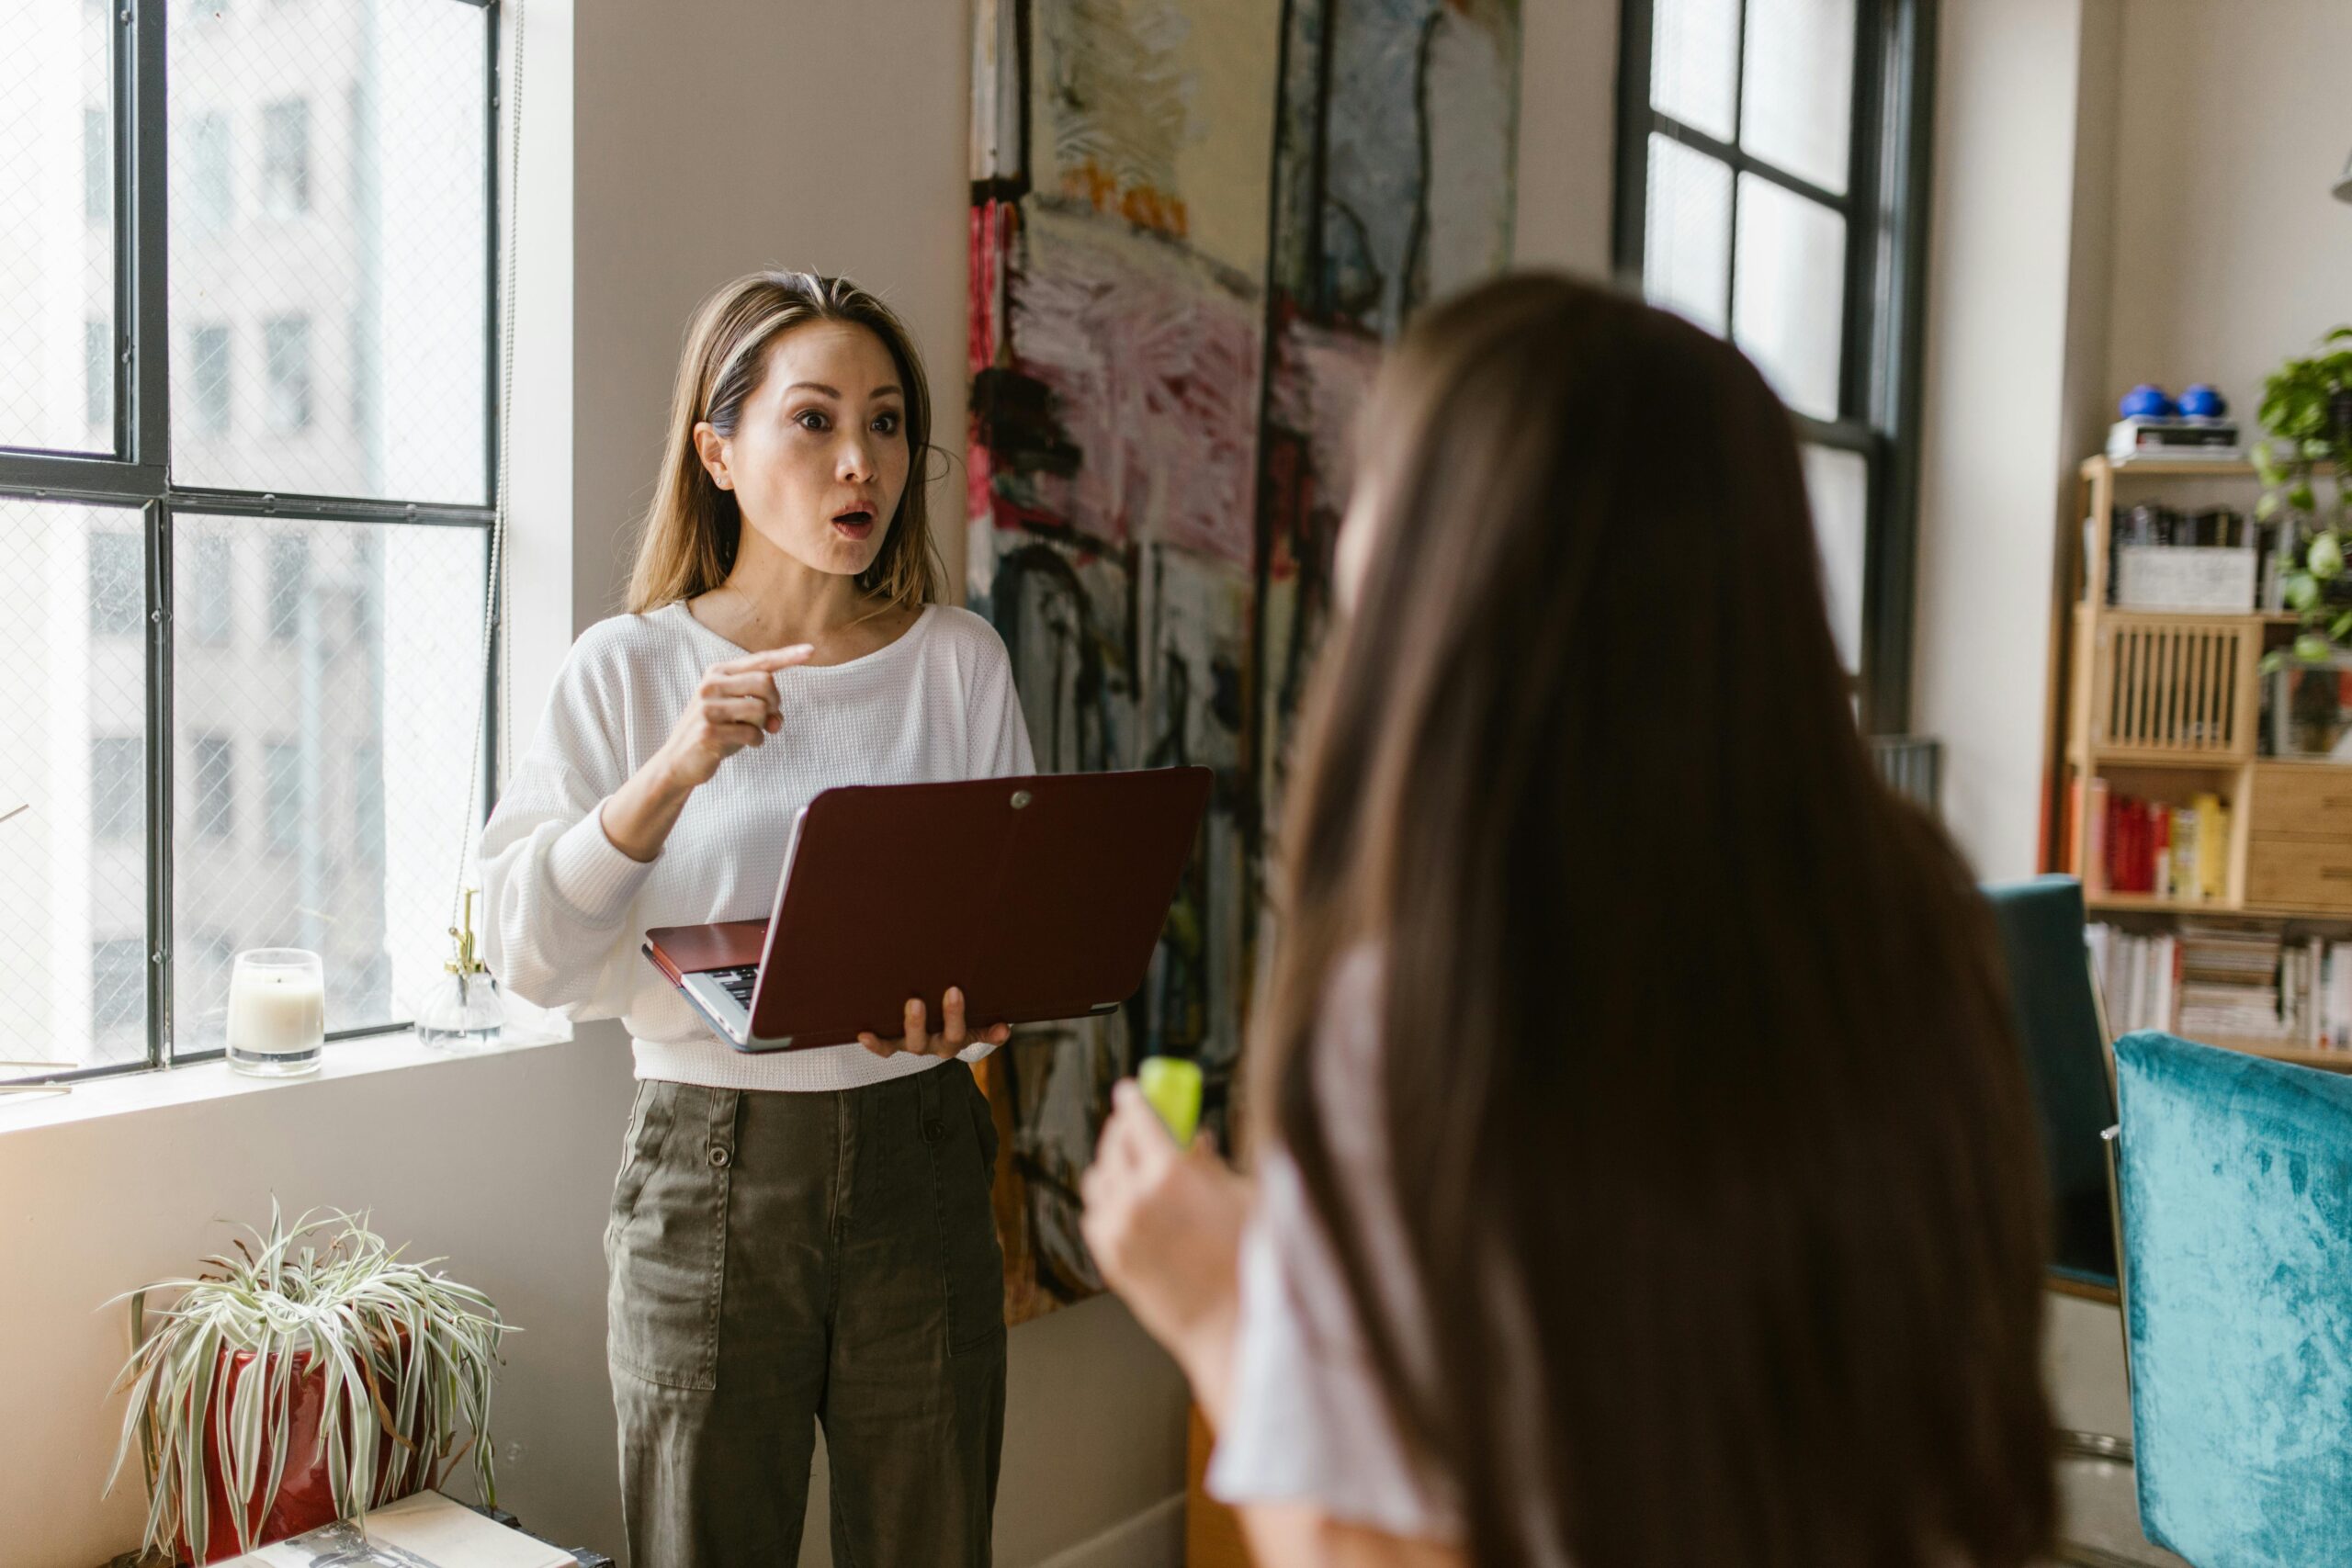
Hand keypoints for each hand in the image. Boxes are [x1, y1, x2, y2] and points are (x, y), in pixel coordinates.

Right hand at [656, 644, 814, 790]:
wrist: (679, 760)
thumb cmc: (716, 731)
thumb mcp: (736, 710)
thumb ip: (762, 705)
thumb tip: (777, 720)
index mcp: (718, 672)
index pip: (760, 660)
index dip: (787, 656)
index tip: (811, 650)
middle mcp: (711, 685)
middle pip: (766, 682)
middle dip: (775, 703)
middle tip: (769, 719)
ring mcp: (708, 708)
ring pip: (761, 709)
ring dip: (763, 726)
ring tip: (749, 733)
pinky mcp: (709, 731)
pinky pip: (752, 733)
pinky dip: (756, 741)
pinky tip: (742, 744)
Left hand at [857, 988, 1011, 1059]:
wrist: (927, 1033)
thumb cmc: (952, 1020)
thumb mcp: (973, 1024)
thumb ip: (988, 1028)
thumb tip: (1004, 1029)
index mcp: (957, 1039)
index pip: (966, 1033)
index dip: (973, 1024)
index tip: (978, 1007)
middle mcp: (936, 1045)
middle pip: (944, 1038)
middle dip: (951, 1014)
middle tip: (953, 990)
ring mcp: (914, 1044)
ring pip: (915, 1043)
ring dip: (915, 1025)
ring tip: (914, 1002)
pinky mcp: (894, 1044)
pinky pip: (885, 1049)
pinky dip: (875, 1043)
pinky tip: (864, 1033)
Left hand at [1080, 1080, 1250, 1396]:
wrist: (1230, 1325)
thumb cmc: (1248, 1260)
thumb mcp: (1239, 1195)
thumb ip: (1209, 1160)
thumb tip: (1193, 1137)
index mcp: (1171, 1174)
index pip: (1138, 1118)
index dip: (1134, 1099)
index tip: (1131, 1090)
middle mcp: (1134, 1198)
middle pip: (1113, 1144)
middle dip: (1123, 1128)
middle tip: (1136, 1123)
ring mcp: (1117, 1231)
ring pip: (1097, 1178)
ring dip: (1112, 1163)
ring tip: (1133, 1165)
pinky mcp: (1109, 1258)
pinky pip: (1095, 1213)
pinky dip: (1107, 1201)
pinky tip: (1128, 1203)